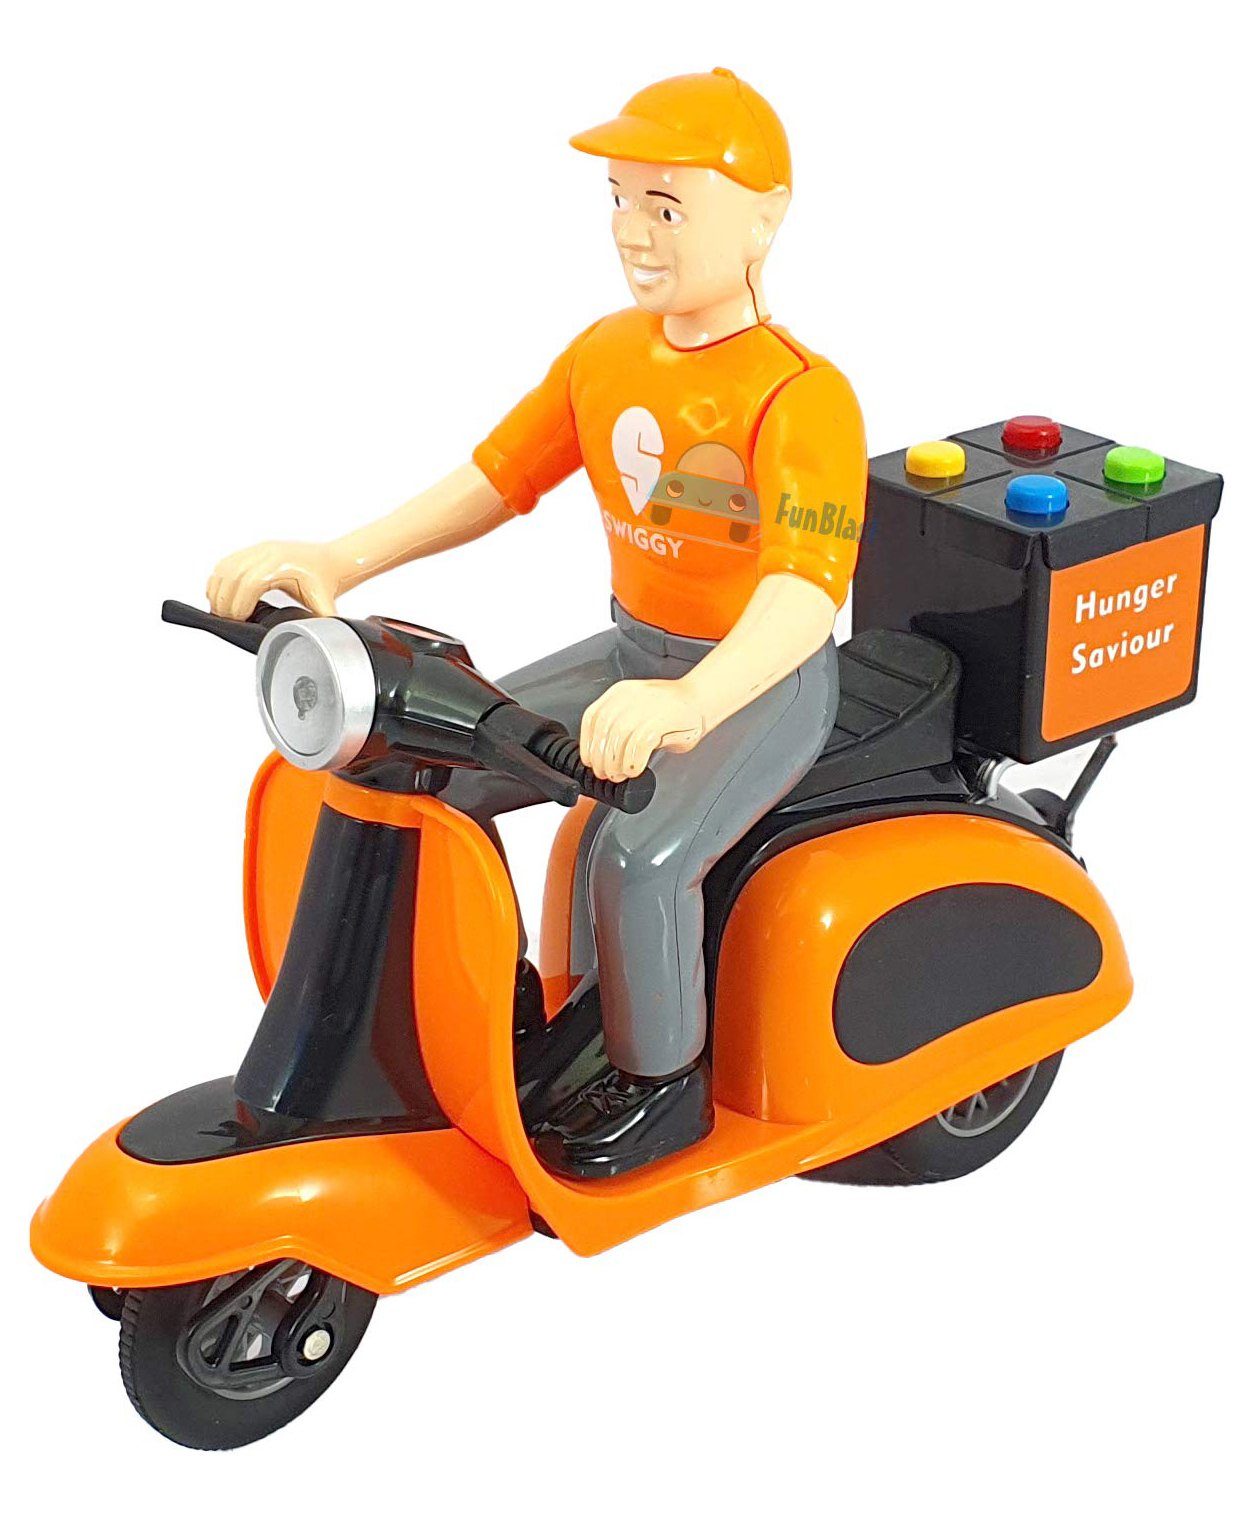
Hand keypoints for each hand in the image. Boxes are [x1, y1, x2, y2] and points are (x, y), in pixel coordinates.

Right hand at [206, 540, 344, 619]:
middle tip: (226, 620)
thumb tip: (317, 642)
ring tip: (221, 611)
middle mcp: (268, 553)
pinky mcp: (253, 551)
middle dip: (225, 601)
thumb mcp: (323, 605)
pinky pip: (227, 562)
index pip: (250, 583)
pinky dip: (219, 579)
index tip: (239, 620)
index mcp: (284, 565)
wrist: (331, 560)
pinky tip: (221, 594)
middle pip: (232, 575)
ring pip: (225, 568)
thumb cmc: (326, 579)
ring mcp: (259, 550)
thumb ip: (319, 625)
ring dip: (218, 590)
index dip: (240, 603)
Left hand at [580, 679, 705, 781]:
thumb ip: (620, 728)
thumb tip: (604, 757)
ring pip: (619, 737)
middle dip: (602, 758)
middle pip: (604, 730)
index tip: (590, 760)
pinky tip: (635, 769)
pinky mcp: (662, 719)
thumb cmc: (673, 711)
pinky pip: (639, 743)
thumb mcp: (639, 713)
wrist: (702, 699)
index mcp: (620, 693)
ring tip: (620, 774)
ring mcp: (647, 706)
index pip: (592, 717)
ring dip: (616, 762)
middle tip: (606, 773)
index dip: (588, 743)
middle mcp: (630, 696)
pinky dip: (633, 761)